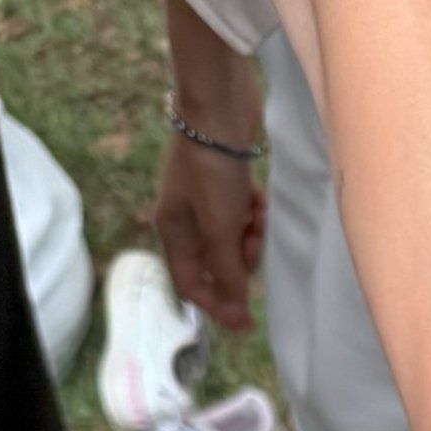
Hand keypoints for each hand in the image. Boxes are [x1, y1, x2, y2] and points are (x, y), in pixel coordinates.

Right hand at [155, 128, 263, 333]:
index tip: (248, 321)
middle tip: (251, 240)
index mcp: (173, 231)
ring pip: (236, 240)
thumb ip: (227, 273)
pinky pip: (245, 215)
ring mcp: (206, 202)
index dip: (217, 304)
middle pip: (219, 263)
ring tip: (256, 214)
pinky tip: (257, 198)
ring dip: (251, 233)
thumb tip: (233, 315)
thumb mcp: (219, 228)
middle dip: (240, 258)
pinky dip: (255, 212)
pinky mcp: (227, 185)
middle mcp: (186, 220)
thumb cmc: (212, 170)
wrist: (218, 109)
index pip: (191, 284)